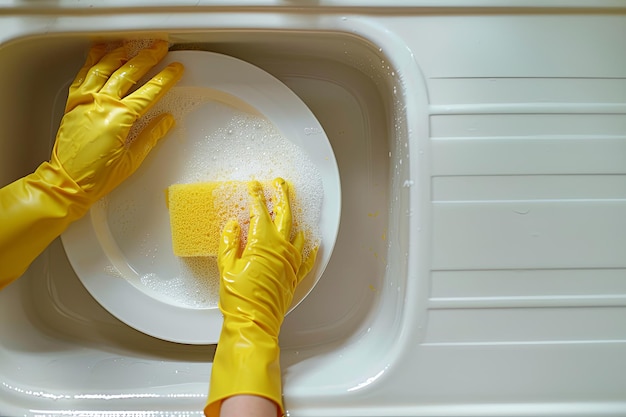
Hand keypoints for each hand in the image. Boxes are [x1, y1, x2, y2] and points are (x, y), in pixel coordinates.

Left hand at [0, 41, 182, 286]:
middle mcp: (102, 104)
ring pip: (105, 67)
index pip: (149, 92)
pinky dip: (93, 60)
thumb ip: (151, 135)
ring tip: (133, 45)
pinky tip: (101, 51)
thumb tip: (167, 120)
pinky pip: (84, 74)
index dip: (165, 79)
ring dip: (120, 53)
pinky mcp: (74, 102)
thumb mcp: (132, 159)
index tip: (176, 69)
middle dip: (147, 57)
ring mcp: (85, 100)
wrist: (66, 182)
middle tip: (160, 47)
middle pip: (128, 72)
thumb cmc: (98, 177)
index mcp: (120, 118)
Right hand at [205, 178, 317, 416]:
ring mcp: (290, 262)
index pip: (259, 212)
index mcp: (262, 243)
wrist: (254, 324)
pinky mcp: (294, 276)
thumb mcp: (226, 268)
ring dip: (293, 219)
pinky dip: (309, 248)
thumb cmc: (239, 299)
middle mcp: (281, 249)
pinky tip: (311, 241)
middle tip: (280, 184)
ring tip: (291, 209)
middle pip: (284, 215)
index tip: (254, 186)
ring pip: (297, 233)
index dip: (256, 196)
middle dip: (282, 196)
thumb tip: (233, 227)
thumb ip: (230, 243)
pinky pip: (306, 258)